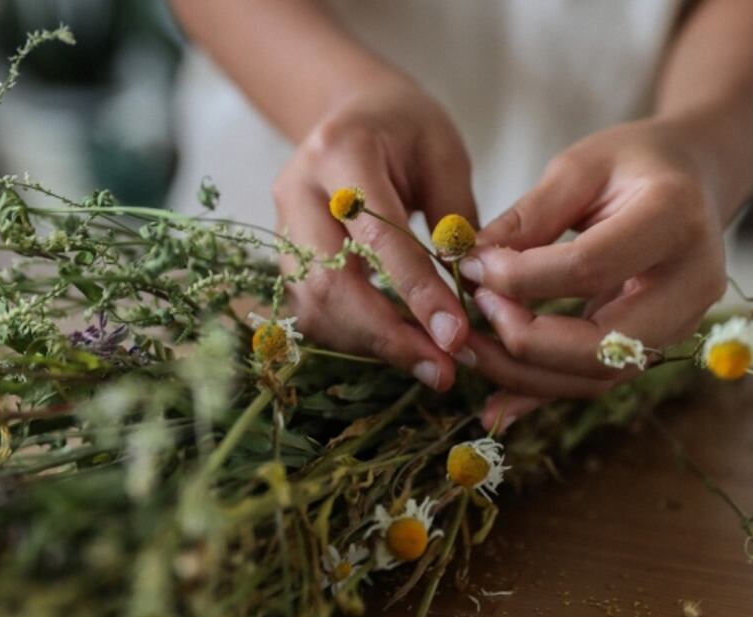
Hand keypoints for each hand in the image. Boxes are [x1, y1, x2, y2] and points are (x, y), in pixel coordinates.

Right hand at [276, 78, 477, 390]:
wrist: (352, 113)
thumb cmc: (406, 128)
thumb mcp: (445, 153)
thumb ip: (455, 220)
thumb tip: (469, 295)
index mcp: (341, 152)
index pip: (377, 235)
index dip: (416, 291)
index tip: (456, 335)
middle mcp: (298, 190)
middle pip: (329, 281)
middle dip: (387, 335)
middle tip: (441, 368)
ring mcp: (283, 226)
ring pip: (315, 305)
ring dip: (372, 344)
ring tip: (428, 364)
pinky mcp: (286, 254)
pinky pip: (313, 309)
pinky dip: (355, 336)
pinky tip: (398, 345)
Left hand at [459, 119, 728, 429]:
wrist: (693, 180)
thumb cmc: (634, 163)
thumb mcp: (580, 167)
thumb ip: (529, 215)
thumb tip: (472, 261)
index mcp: (674, 218)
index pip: (589, 266)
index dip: (520, 276)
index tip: (472, 267)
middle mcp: (691, 283)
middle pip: (602, 344)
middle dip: (525, 341)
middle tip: (472, 317)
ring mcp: (680, 324)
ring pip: (598, 376)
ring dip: (525, 375)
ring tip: (470, 350)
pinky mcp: (656, 345)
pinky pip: (597, 382)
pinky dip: (544, 393)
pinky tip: (497, 404)